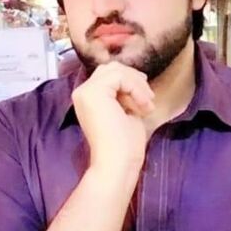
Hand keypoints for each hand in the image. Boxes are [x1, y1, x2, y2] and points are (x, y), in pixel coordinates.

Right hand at [73, 62, 153, 177]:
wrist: (118, 163)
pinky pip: (119, 76)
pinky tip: (141, 106)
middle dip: (134, 80)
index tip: (146, 101)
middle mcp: (82, 92)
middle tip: (149, 99)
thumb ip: (125, 93)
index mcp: (88, 98)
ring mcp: (85, 91)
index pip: (110, 76)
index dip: (131, 82)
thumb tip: (137, 76)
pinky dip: (135, 88)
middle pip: (111, 68)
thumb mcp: (126, 110)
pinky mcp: (93, 92)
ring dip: (137, 85)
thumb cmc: (124, 144)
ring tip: (146, 105)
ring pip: (116, 70)